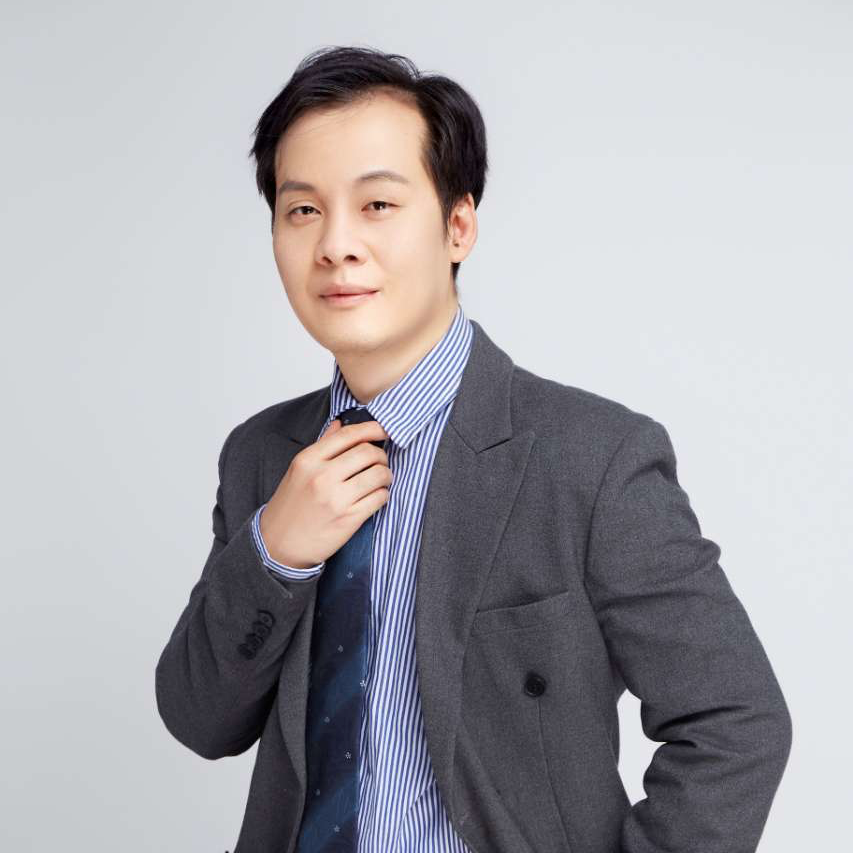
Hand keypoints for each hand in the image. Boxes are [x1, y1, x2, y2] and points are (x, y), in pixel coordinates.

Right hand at [259, 418, 391, 567]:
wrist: (278, 545)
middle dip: (381, 455)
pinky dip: (383, 494)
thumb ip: (322, 445)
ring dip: (386, 475)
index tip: (383, 431)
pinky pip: (380, 497)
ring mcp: (336, 499)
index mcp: (308, 460)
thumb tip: (340, 423)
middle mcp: (322, 476)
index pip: (348, 434)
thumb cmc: (290, 505)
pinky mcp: (349, 519)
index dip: (372, 429)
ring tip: (381, 479)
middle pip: (368, 452)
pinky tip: (376, 495)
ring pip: (379, 474)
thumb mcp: (299, 470)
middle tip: (380, 461)